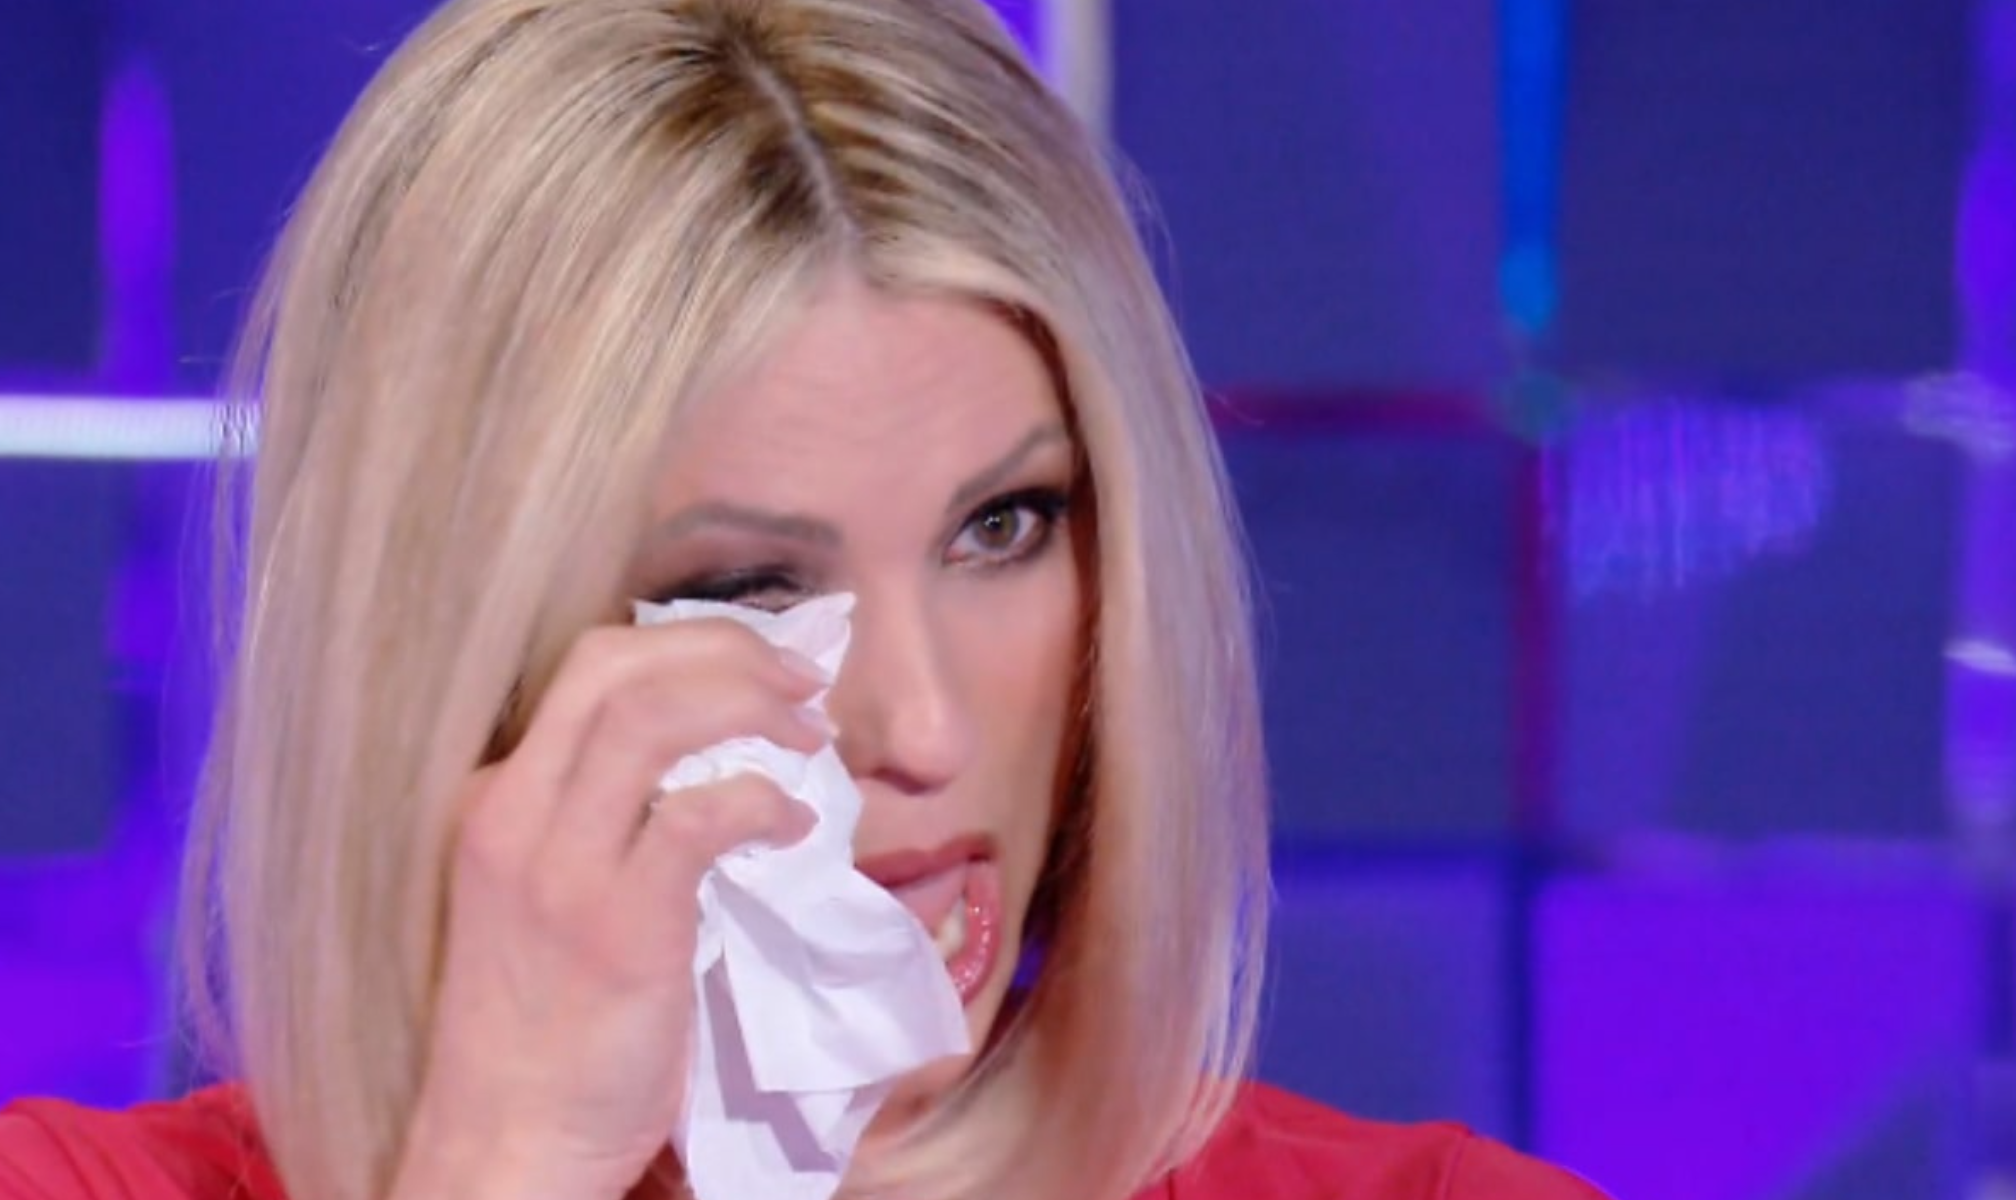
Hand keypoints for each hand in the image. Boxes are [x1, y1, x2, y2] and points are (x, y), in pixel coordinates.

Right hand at [387, 619, 831, 1199]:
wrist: (506, 1143)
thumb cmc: (540, 1030)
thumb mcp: (546, 897)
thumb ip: (602, 823)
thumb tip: (717, 765)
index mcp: (495, 800)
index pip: (588, 668)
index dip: (688, 644)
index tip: (758, 665)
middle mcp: (513, 814)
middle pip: (614, 666)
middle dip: (724, 647)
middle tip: (799, 678)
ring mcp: (560, 867)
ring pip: (651, 718)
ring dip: (748, 705)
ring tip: (809, 735)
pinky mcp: (616, 924)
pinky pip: (698, 817)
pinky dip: (761, 799)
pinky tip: (794, 823)